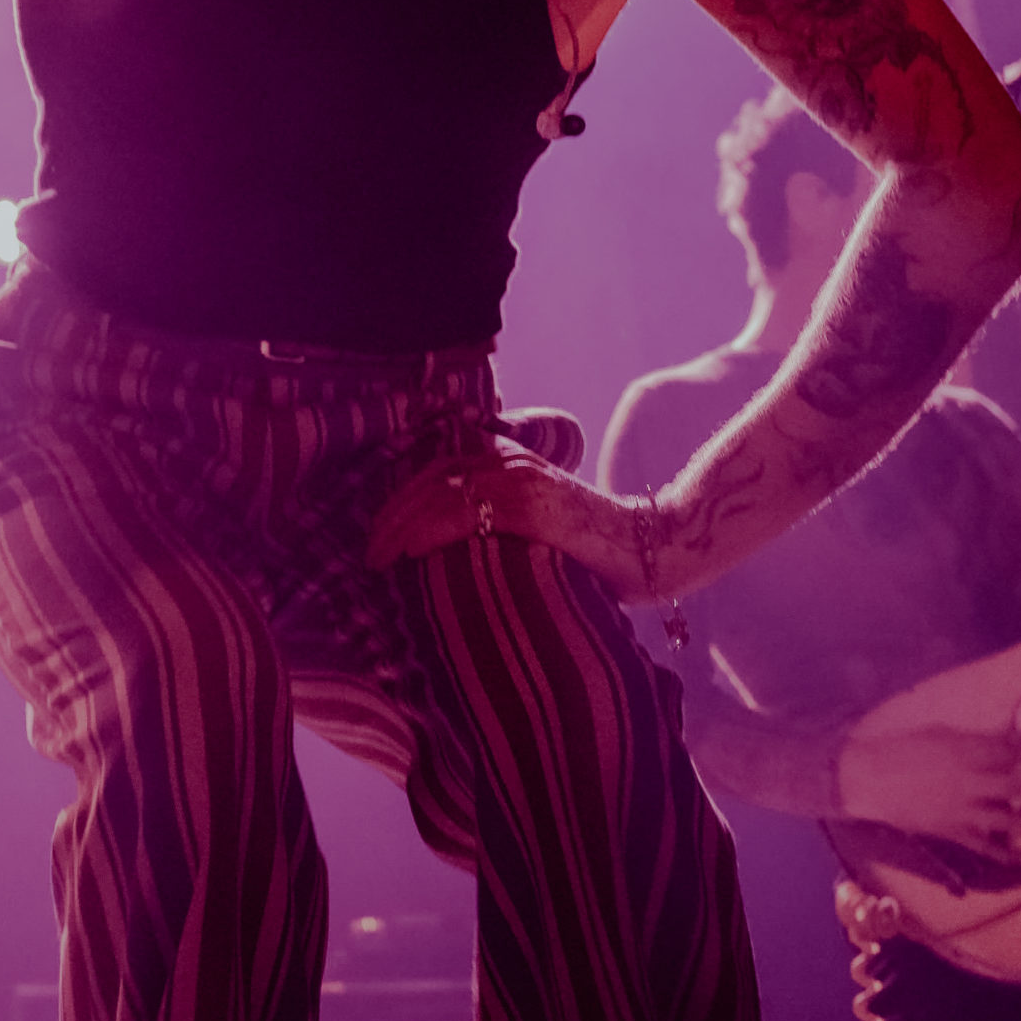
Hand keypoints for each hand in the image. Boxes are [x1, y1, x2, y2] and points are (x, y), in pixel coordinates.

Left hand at [367, 442, 645, 594]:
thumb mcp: (534, 532)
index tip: (376, 537)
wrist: (653, 550)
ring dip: (400, 525)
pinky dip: (431, 528)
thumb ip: (496, 527)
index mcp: (508, 461)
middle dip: (390, 515)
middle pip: (430, 479)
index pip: (435, 472)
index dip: (399, 501)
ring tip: (377, 559)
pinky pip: (468, 510)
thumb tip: (448, 560)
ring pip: (440, 492)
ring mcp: (522, 479)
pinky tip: (409, 550)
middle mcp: (511, 461)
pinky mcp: (534, 504)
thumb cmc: (593, 551)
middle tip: (367, 554)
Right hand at [835, 723, 1020, 857]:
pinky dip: (1009, 854)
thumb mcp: (936, 735)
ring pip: (1011, 817)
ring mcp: (963, 810)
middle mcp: (970, 782)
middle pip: (1019, 785)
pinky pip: (987, 846)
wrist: (867, 779)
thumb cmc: (899, 750)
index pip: (1008, 752)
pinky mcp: (953, 832)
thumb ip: (970, 741)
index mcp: (964, 753)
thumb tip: (999, 743)